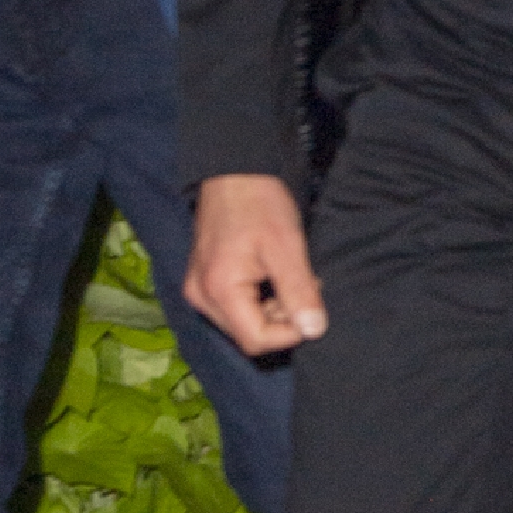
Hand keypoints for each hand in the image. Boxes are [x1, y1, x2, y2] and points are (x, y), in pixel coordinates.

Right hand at [184, 174, 326, 355]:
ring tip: (289, 278)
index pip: (256, 340)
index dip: (290, 333)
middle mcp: (200, 297)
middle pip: (248, 335)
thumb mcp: (287, 246)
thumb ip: (299, 291)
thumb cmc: (260, 203)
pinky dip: (260, 301)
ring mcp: (198, 290)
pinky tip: (274, 277)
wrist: (234, 172)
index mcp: (218, 290)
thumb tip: (314, 331)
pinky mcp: (203, 283)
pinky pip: (235, 309)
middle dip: (282, 320)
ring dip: (273, 311)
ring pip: (243, 324)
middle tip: (303, 286)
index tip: (310, 305)